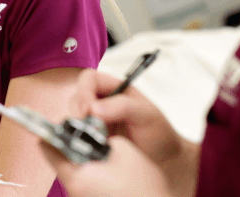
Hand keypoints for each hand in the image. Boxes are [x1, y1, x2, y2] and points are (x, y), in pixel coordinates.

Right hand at [66, 69, 198, 195]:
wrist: (165, 161)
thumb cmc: (159, 133)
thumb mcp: (147, 114)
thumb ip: (123, 106)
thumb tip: (94, 108)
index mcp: (115, 89)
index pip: (90, 79)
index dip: (84, 91)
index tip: (88, 109)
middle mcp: (102, 102)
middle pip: (77, 97)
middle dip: (79, 111)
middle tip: (88, 128)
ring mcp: (96, 122)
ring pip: (74, 117)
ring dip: (79, 127)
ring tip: (95, 139)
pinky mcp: (92, 140)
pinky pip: (77, 136)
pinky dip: (80, 140)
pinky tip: (92, 147)